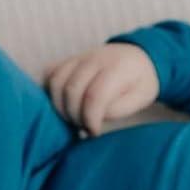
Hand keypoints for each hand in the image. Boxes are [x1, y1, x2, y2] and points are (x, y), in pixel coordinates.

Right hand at [41, 42, 159, 137]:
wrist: (137, 58)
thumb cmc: (139, 83)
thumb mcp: (140, 98)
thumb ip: (118, 109)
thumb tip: (92, 118)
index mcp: (117, 68)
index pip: (94, 96)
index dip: (90, 119)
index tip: (94, 132)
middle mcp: (94, 58)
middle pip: (71, 90)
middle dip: (75, 116)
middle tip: (85, 128)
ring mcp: (78, 57)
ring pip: (56, 82)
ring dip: (60, 107)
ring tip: (74, 119)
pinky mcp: (68, 60)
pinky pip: (49, 74)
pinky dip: (49, 92)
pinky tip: (61, 105)